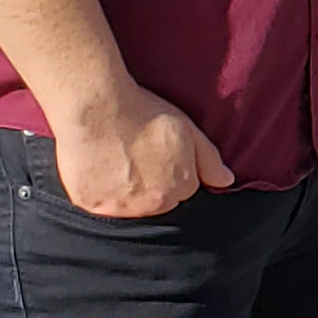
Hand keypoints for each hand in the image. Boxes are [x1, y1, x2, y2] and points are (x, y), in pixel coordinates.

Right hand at [53, 84, 233, 216]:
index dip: (173, 171)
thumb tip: (226, 182)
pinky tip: (98, 167)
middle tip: (136, 156)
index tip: (159, 154)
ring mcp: (119, 208)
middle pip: (157, 202)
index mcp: (178, 188)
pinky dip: (100, 192)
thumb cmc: (144, 115)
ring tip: (117, 160)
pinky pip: (99, 205)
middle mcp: (151, 205)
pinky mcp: (91, 206)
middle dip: (152, 185)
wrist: (97, 109)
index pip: (183, 191)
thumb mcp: (189, 131)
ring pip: (129, 207)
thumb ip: (209, 161)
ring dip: (126, 192)